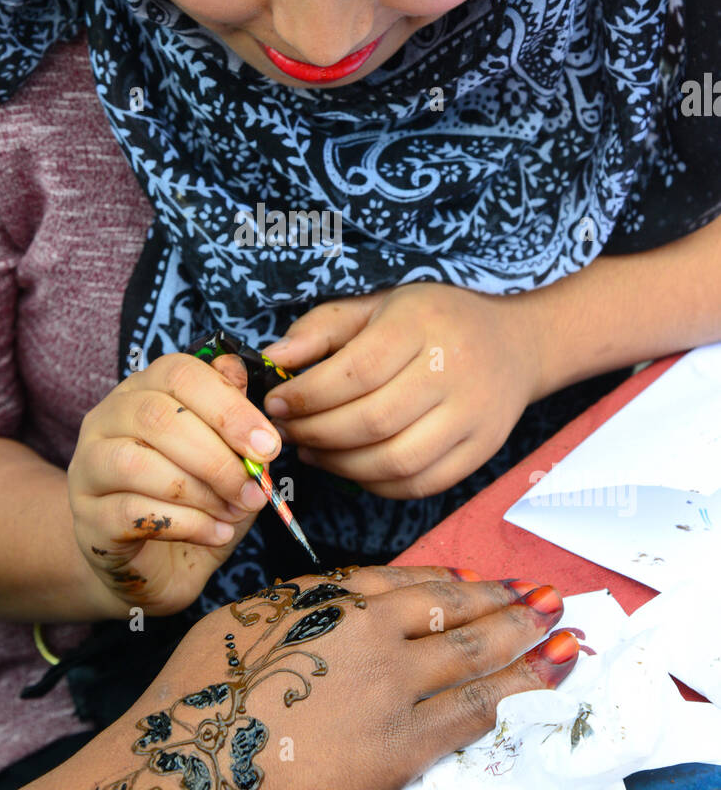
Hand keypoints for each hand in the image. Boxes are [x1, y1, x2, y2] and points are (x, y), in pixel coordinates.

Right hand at [54, 564, 577, 789]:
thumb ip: (302, 601)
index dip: (450, 580)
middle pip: (455, 609)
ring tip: (562, 628)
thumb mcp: (244, 618)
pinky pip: (472, 713)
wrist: (191, 764)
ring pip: (476, 655)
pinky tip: (544, 680)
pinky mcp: (402, 747)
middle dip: (505, 601)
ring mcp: (393, 689)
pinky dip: (516, 692)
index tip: (474, 580)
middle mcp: (372, 632)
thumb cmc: (197, 691)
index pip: (408, 581)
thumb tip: (338, 595)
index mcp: (331, 598)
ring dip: (525, 639)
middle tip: (544, 594)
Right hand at [67, 353, 282, 616]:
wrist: (158, 567)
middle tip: (255, 489)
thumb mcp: (228, 460)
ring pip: (136, 462)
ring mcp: (88, 468)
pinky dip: (186, 524)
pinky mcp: (87, 518)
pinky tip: (214, 533)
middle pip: (157, 416)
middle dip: (217, 456)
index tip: (268, 446)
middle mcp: (106, 419)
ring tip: (233, 512)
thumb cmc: (196, 502)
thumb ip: (233, 421)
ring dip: (198, 491)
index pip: (178, 373)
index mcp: (143, 391)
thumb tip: (240, 376)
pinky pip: (131, 512)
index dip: (229, 407)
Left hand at [260, 283, 541, 497]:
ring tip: (313, 451)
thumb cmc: (432, 320)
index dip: (309, 395)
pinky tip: (350, 467)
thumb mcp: (378, 305)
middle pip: (373, 421)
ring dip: (341, 465)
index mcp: (423, 324)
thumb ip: (323, 328)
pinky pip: (421, 483)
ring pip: (396, 460)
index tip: (277, 403)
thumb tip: (273, 359)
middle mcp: (455, 370)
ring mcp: (474, 415)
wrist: (515, 343)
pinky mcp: (482, 450)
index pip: (357, 371)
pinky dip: (376, 484)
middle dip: (318, 433)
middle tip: (287, 432)